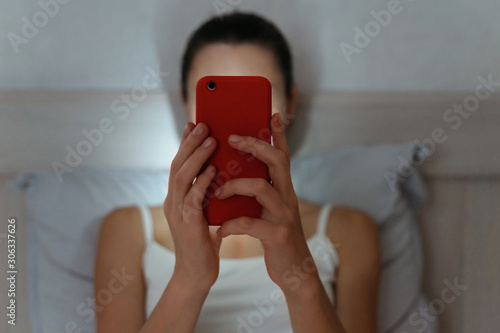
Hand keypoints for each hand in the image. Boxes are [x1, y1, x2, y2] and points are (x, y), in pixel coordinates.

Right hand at [163, 122, 221, 290]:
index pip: (179, 164)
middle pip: (177, 165)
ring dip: (196, 158)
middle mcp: (172, 201)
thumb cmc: (205, 240)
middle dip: (190, 143)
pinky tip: (212, 171)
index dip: (185, 143)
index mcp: (176, 197)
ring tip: (210, 140)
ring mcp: (177, 213)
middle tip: (202, 124)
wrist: (198, 273)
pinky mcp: (187, 225)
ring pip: (181, 178)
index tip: (193, 123)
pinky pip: (192, 200)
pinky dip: (201, 183)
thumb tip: (221, 170)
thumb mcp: (205, 211)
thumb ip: (207, 192)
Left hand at [215, 113, 318, 293]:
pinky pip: (250, 222)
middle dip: (254, 145)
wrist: (293, 269)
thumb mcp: (270, 209)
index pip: (282, 155)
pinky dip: (232, 225)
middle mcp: (287, 196)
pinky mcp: (276, 234)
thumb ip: (260, 191)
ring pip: (260, 188)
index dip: (279, 134)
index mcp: (283, 188)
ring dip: (234, 186)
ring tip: (217, 193)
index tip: (273, 113)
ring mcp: (283, 214)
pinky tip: (221, 230)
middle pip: (276, 160)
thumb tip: (236, 175)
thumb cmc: (275, 236)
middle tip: (232, 138)